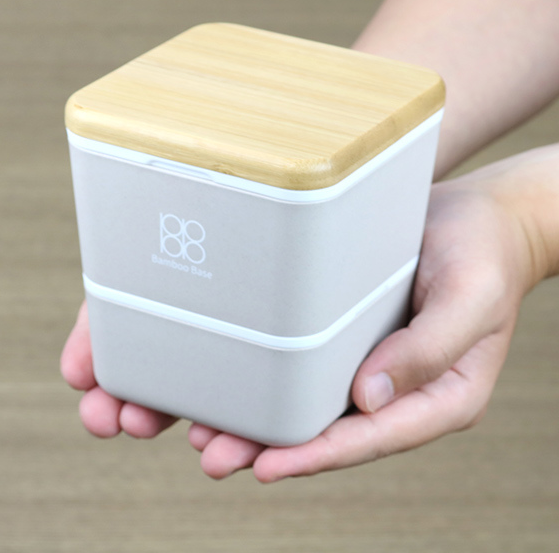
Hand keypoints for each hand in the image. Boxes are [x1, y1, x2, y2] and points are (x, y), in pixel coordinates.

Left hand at [60, 154, 543, 481]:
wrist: (477, 218)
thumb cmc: (483, 254)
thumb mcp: (470, 297)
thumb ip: (428, 349)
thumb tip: (370, 399)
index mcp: (433, 395)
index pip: (371, 437)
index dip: (318, 454)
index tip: (266, 467)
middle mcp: (394, 385)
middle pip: (329, 430)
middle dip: (270, 447)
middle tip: (212, 455)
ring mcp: (367, 360)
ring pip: (308, 402)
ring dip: (257, 419)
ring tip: (203, 431)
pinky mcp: (347, 331)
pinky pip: (304, 362)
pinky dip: (267, 376)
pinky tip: (229, 378)